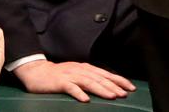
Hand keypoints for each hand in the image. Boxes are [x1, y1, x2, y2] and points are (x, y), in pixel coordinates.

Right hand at [14, 59, 135, 102]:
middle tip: (125, 94)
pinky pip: (71, 88)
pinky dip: (79, 93)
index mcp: (85, 68)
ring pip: (89, 82)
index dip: (119, 80)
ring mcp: (70, 75)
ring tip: (112, 96)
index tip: (131, 87)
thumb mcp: (77, 74)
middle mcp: (80, 70)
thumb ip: (90, 79)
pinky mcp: (60, 82)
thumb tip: (107, 86)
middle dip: (113, 86)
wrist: (38, 72)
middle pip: (100, 78)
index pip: (105, 74)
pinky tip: (85, 100)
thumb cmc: (59, 75)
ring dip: (101, 89)